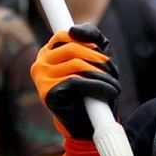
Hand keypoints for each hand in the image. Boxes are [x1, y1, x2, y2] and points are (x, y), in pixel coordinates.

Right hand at [30, 24, 119, 139]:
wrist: (89, 126)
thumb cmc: (93, 89)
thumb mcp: (97, 57)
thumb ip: (91, 37)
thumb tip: (73, 30)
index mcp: (49, 52)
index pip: (66, 34)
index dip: (88, 42)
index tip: (104, 58)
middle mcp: (41, 62)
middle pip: (75, 48)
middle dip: (100, 60)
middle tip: (113, 74)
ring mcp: (41, 77)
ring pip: (78, 64)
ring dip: (102, 75)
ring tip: (114, 86)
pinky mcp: (48, 92)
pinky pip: (77, 81)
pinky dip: (98, 86)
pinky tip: (109, 92)